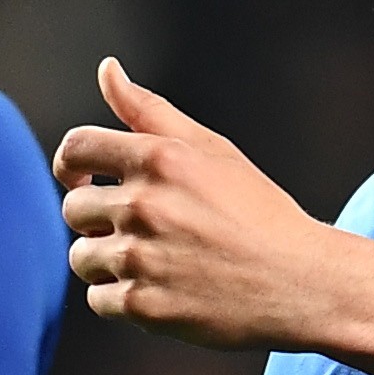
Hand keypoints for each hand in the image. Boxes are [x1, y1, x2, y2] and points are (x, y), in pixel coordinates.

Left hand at [56, 61, 352, 349]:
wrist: (302, 282)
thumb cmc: (257, 212)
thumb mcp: (210, 150)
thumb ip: (150, 111)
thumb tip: (107, 69)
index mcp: (160, 157)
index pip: (76, 147)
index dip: (72, 164)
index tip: (85, 179)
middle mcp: (145, 204)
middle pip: (74, 208)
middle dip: (98, 218)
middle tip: (143, 230)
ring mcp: (143, 257)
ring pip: (82, 257)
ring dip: (108, 261)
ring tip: (154, 262)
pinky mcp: (145, 305)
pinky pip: (99, 299)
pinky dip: (122, 298)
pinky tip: (161, 289)